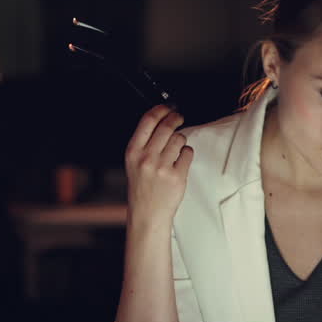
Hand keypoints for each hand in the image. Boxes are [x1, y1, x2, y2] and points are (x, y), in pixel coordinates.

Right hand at [125, 105, 193, 227]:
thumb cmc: (142, 188)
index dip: (161, 109)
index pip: (148, 120)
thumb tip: (161, 120)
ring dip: (181, 140)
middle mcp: (146, 158)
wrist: (147, 214)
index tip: (168, 107)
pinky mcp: (177, 176)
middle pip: (167, 126)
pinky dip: (186, 154)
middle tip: (179, 117)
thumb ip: (144, 143)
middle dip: (176, 118)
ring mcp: (162, 167)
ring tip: (175, 150)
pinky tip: (179, 162)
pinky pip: (188, 152)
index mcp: (133, 151)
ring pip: (179, 138)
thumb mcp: (133, 163)